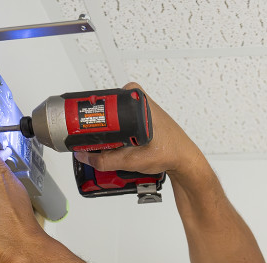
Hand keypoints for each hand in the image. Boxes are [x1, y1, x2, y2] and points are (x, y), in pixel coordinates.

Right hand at [73, 83, 204, 180]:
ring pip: (114, 116)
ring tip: (112, 145)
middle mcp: (139, 98)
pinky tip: (120, 144)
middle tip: (98, 142)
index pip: (103, 101)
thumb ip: (106, 160)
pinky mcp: (142, 114)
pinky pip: (122, 119)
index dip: (90, 117)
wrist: (184, 159)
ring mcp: (141, 105)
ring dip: (109, 131)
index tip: (82, 129)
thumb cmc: (169, 153)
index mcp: (137, 101)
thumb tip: (85, 155)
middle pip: (106, 110)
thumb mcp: (132, 160)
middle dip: (99, 127)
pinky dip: (117, 132)